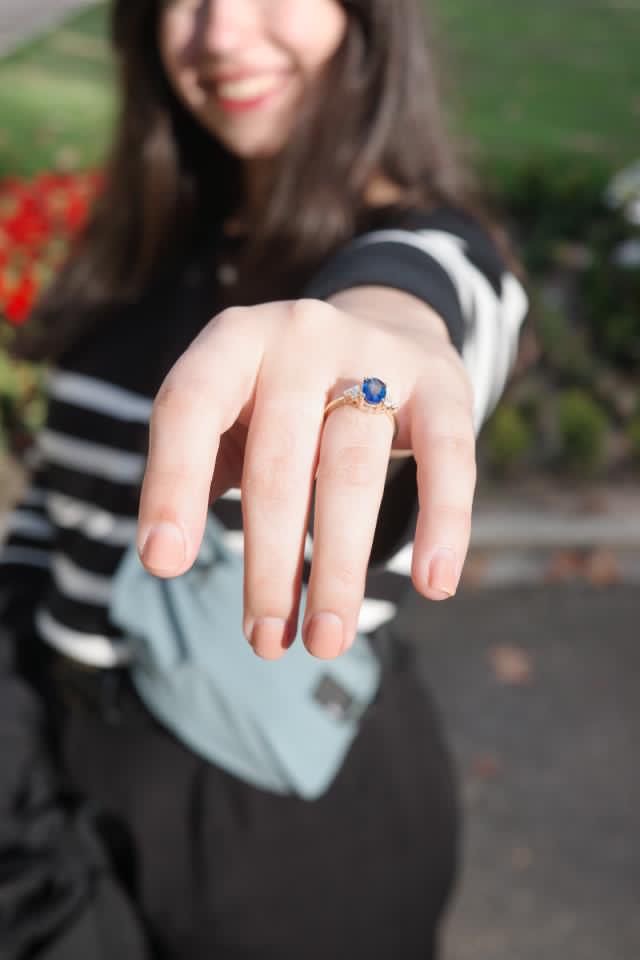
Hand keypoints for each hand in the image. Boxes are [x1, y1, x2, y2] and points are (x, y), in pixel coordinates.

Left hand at [137, 292, 475, 659]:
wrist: (384, 322)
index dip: (172, 484)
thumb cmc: (287, 393)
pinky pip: (448, 457)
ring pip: (352, 472)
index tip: (164, 565)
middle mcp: (302, 337)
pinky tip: (434, 583)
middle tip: (265, 641)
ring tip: (326, 639)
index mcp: (234, 341)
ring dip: (338, 568)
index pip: (189, 407)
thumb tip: (169, 555)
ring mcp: (376, 356)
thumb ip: (200, 464)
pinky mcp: (441, 383)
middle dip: (269, 563)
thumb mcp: (233, 407)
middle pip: (279, 463)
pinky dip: (442, 521)